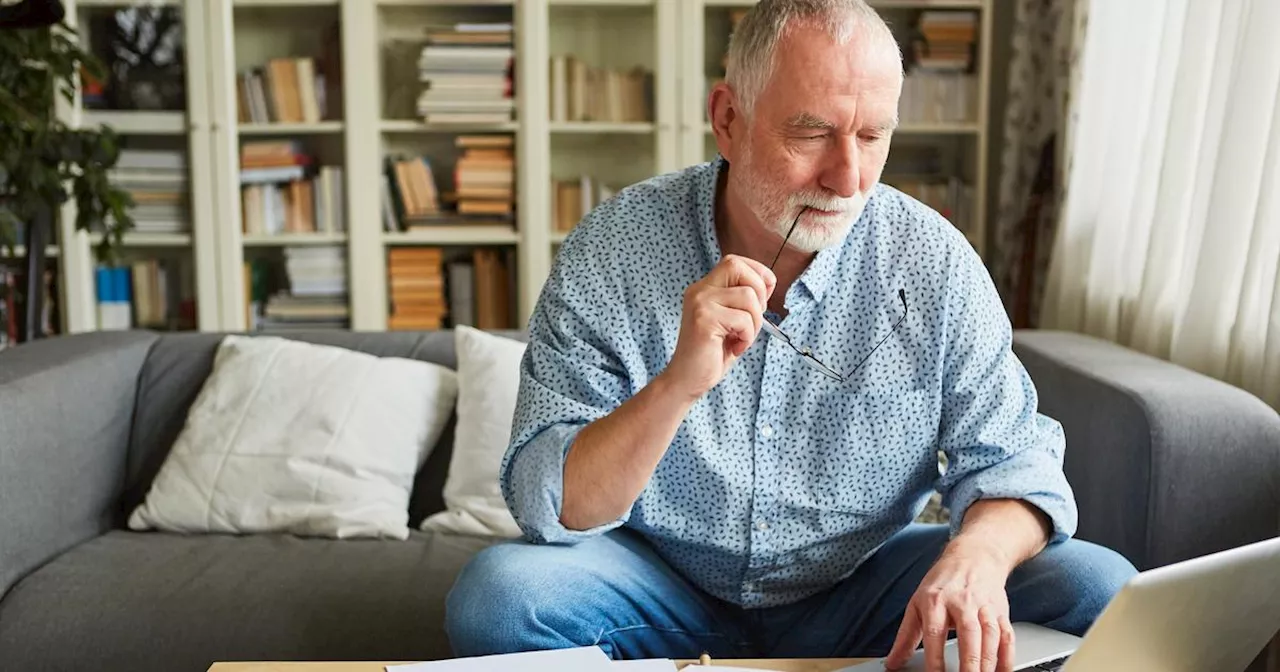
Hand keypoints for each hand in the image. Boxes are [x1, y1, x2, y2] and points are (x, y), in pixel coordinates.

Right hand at [661, 254, 775, 400]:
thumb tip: (767, 283)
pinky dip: (747, 336)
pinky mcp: (704, 319)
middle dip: (758, 291)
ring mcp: (700, 303)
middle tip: (753, 318)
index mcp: (704, 289)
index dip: (757, 273)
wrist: (687, 380)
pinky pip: (743, 319)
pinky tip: (734, 347)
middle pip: (737, 266)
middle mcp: (699, 291)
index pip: (734, 261)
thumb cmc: (711, 353)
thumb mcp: (731, 320)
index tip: (763, 298)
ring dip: (754, 322)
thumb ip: (742, 300)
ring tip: (741, 338)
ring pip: (747, 295)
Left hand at [885, 539, 1016, 671]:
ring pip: (990, 635)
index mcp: (935, 600)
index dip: (935, 658)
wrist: (975, 556)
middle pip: (968, 633)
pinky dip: (1007, 656)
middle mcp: (961, 602)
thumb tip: (892, 662)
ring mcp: (984, 606)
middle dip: (969, 662)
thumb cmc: (943, 582)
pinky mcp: (1001, 611)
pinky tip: (1002, 671)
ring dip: (988, 662)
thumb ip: (905, 637)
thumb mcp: (917, 603)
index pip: (935, 632)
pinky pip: (1006, 636)